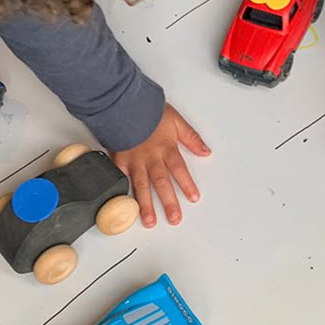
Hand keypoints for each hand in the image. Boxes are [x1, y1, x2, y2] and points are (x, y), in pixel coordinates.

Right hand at [112, 104, 210, 226]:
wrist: (125, 103)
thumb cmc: (149, 110)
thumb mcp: (175, 120)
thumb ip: (191, 137)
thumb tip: (205, 151)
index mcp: (166, 148)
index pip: (179, 170)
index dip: (187, 184)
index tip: (193, 198)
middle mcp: (151, 158)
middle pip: (162, 182)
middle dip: (169, 202)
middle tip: (174, 219)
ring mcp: (134, 161)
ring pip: (141, 186)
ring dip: (146, 205)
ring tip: (150, 221)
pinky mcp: (119, 160)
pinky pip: (121, 179)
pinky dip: (122, 193)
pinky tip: (123, 207)